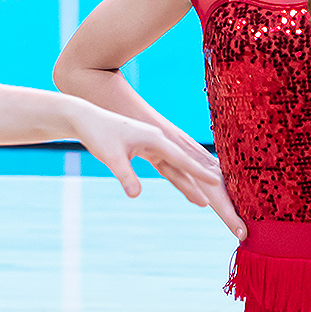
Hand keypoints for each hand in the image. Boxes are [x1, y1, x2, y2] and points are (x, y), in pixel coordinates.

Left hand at [70, 107, 239, 229]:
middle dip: (204, 177)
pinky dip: (181, 174)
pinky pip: (170, 164)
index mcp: (155, 139)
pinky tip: (188, 183)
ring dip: (194, 178)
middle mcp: (159, 140)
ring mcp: (155, 143)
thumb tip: (135, 195)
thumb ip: (125, 175)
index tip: (218, 184)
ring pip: (180, 164)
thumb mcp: (110, 156)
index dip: (199, 174)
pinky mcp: (148, 147)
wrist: (85, 116)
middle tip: (226, 190)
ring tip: (211, 194)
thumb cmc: (97, 134)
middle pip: (187, 162)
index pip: (182, 160)